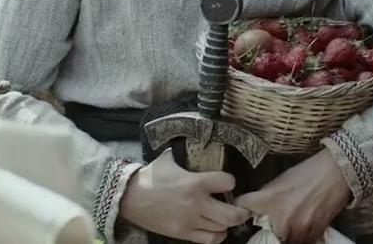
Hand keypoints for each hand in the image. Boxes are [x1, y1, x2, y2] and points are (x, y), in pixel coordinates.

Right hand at [118, 149, 249, 243]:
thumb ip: (186, 153)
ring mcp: (190, 220)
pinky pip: (209, 239)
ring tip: (229, 216)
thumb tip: (194, 139)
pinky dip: (217, 235)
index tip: (228, 182)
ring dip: (229, 223)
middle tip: (243, 207)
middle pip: (232, 213)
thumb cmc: (150, 177)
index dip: (231, 182)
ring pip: (222, 227)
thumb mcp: (170, 159)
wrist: (129, 198)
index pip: (228, 182)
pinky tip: (217, 228)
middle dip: (242, 211)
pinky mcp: (183, 233)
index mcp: (195, 182)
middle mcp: (196, 203)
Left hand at [236, 149, 351, 243]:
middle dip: (268, 227)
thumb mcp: (282, 179)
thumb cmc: (310, 172)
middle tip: (275, 219)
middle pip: (264, 233)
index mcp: (271, 199)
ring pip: (284, 240)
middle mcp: (282, 217)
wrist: (337, 172)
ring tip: (293, 220)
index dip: (241, 207)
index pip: (244, 206)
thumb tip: (256, 206)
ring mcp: (298, 229)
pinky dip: (301, 235)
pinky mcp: (313, 234)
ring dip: (285, 234)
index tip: (242, 210)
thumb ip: (267, 195)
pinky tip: (304, 222)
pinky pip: (302, 241)